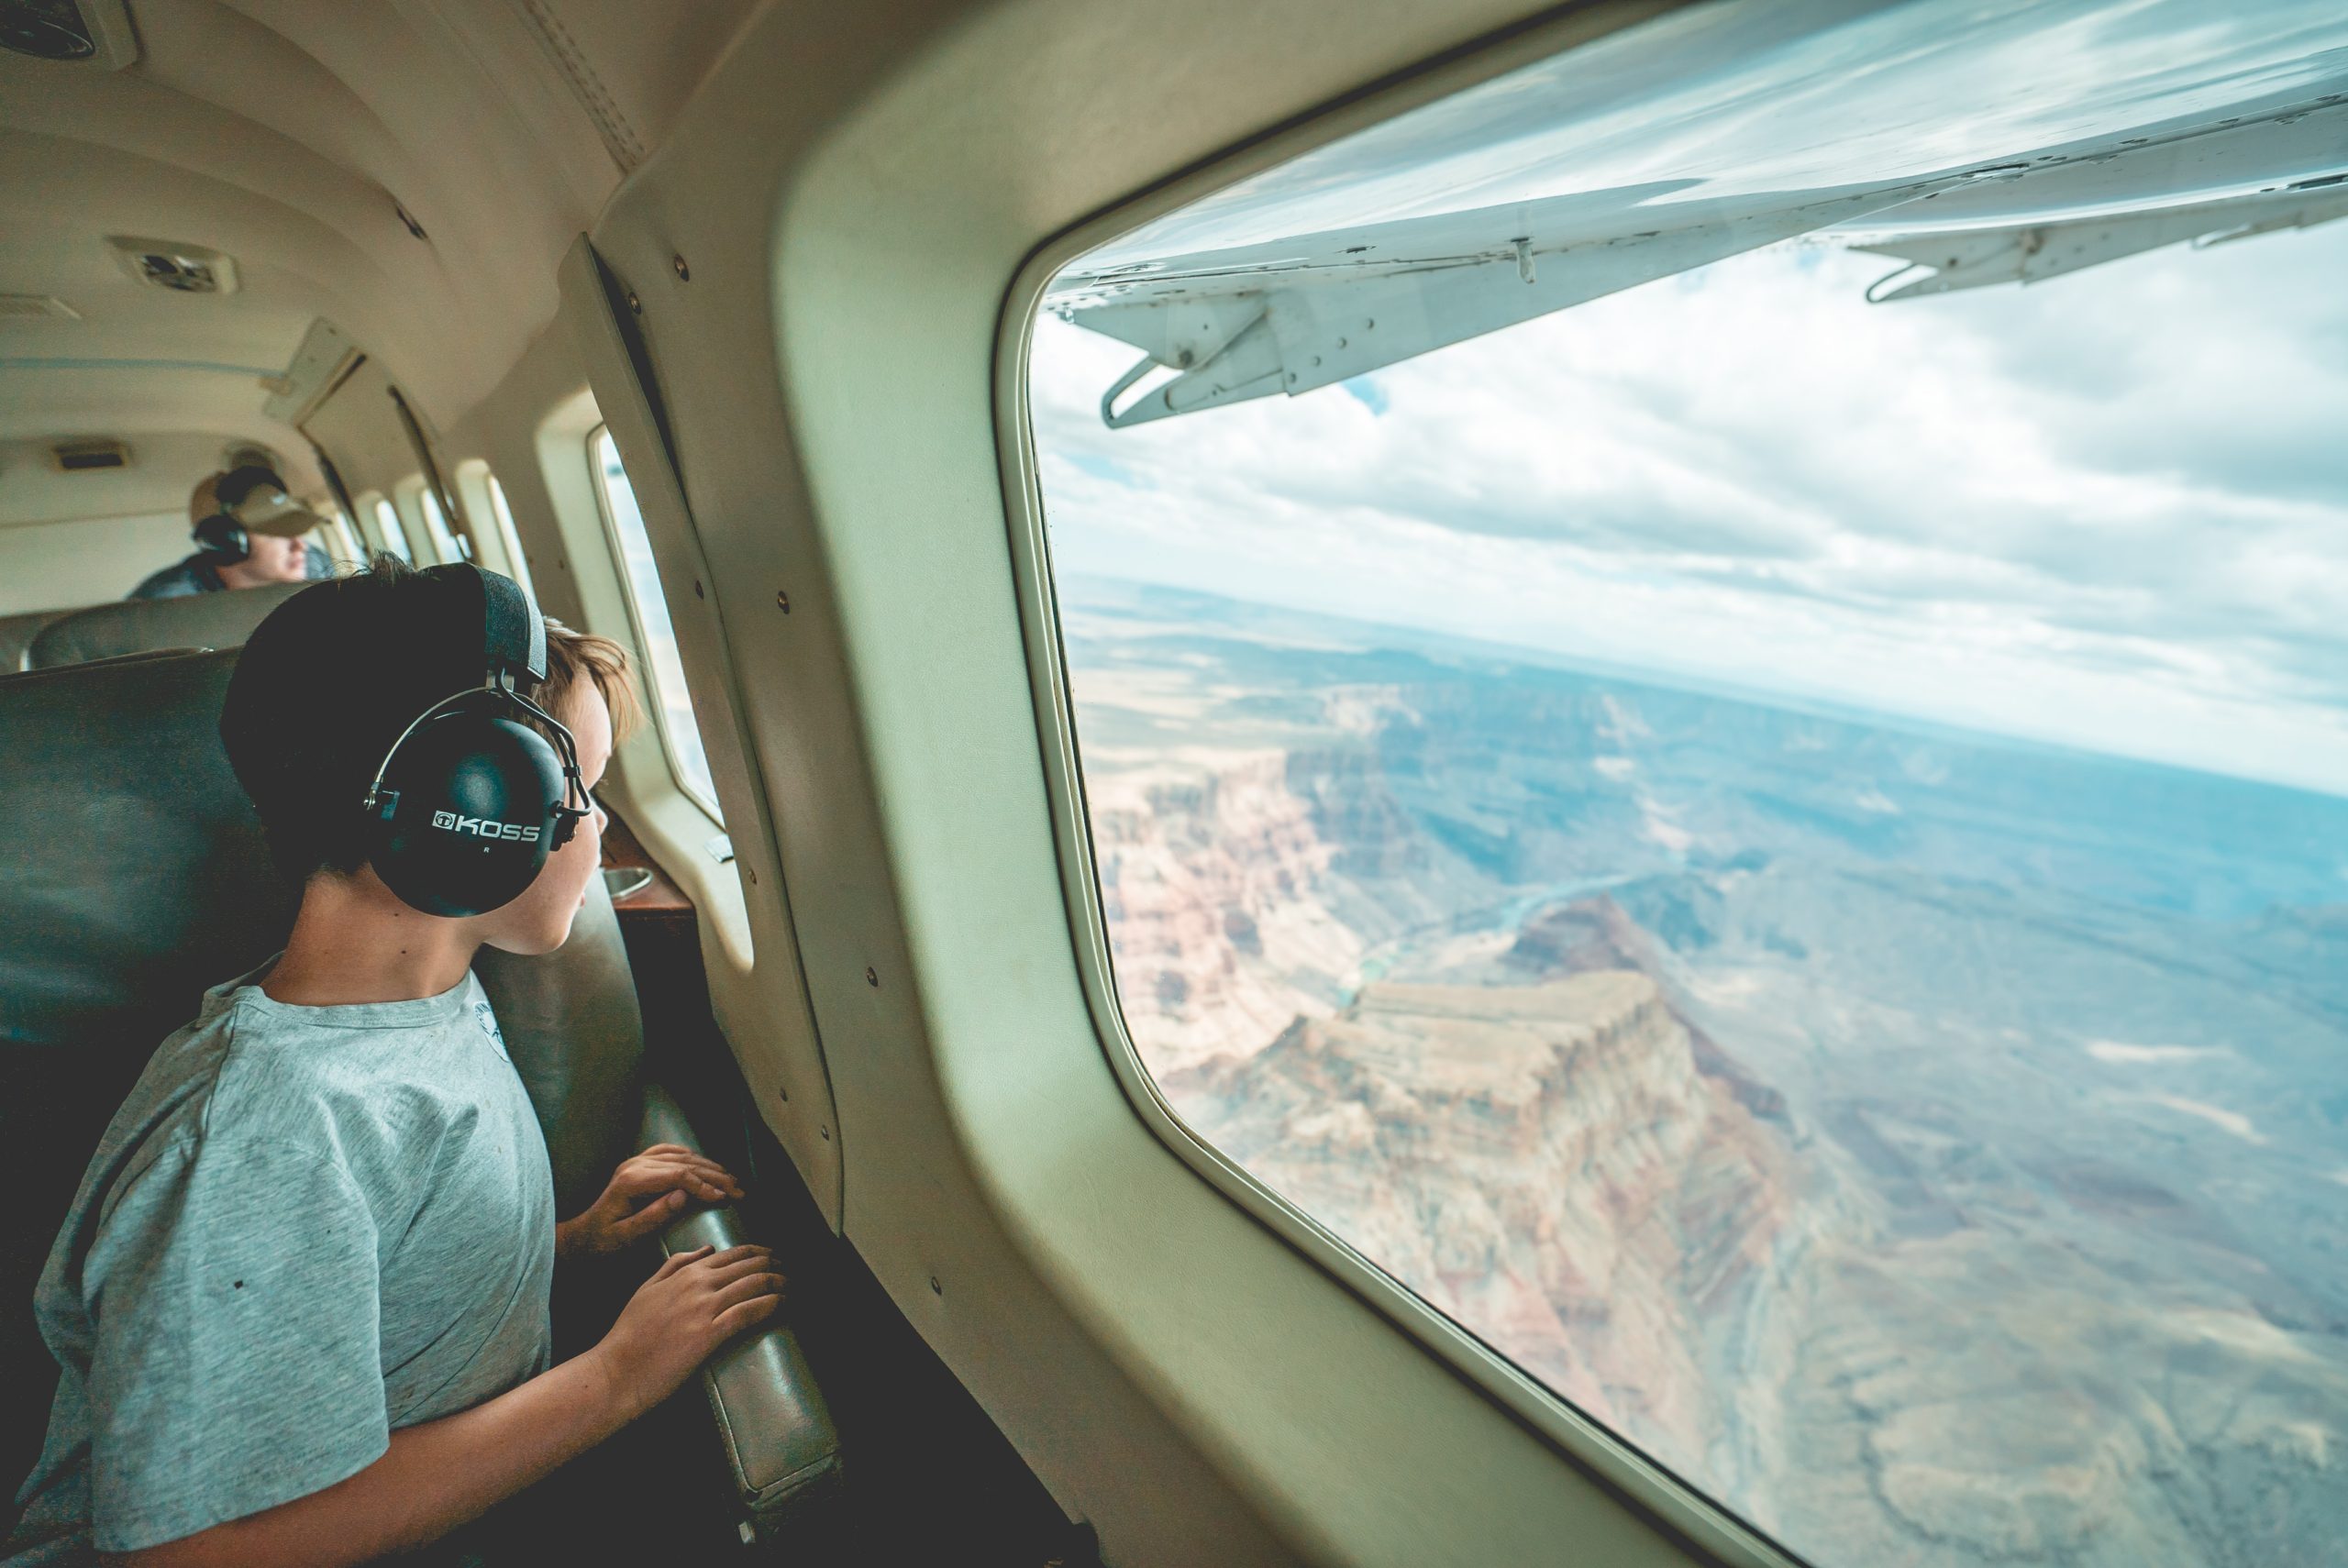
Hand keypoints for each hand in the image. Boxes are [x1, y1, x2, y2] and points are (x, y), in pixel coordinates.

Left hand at [557, 1144, 744, 1256]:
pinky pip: (671, 1152)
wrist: (583, 1237)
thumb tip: (683, 1196)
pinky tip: (706, 1165)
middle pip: (685, 1163)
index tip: (724, 1199)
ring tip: (732, 1181)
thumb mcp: (626, 1237)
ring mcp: (637, 1161)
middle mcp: (636, 1165)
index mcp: (632, 1181)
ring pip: (682, 1156)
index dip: (705, 1186)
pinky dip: (692, 1157)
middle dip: (716, 1177)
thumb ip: (654, 1217)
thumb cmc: (603, 1242)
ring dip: (710, 1167)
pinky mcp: (640, 1164)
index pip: (679, 1175)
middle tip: (739, 1192)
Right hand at [589, 1245, 785, 1421]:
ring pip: (754, 1284)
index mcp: (684, 1272)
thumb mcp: (646, 1289)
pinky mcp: (710, 1334)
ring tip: (792, 1287)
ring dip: (780, 1283)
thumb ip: (674, 1265)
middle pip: (750, 1265)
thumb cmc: (628, 1335)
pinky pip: (749, 1311)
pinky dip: (772, 1304)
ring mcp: (705, 1308)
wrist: (616, 1370)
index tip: (774, 1258)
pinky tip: (783, 1304)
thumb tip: (706, 1250)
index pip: (733, 1254)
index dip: (760, 1254)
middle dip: (775, 1265)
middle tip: (790, 1271)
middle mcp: (698, 1284)